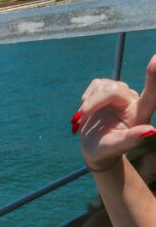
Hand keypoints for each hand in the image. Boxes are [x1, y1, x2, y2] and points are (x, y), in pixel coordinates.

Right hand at [76, 55, 155, 171]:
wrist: (95, 147)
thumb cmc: (106, 150)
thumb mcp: (115, 147)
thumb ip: (131, 139)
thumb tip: (151, 131)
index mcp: (140, 114)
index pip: (152, 94)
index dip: (153, 76)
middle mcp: (133, 100)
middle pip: (113, 91)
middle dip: (93, 104)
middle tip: (79, 121)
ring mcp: (121, 93)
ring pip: (102, 87)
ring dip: (87, 104)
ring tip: (83, 121)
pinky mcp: (109, 88)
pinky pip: (96, 84)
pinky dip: (85, 99)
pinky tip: (86, 112)